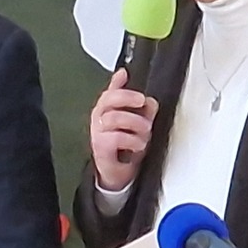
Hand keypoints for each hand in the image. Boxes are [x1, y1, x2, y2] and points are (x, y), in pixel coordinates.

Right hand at [90, 68, 158, 192]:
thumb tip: (149, 101)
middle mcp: (99, 119)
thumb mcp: (138, 124)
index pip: (110, 91)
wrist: (118, 173)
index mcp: (107, 110)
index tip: (125, 74)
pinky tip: (138, 145)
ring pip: (115, 118)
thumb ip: (143, 109)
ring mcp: (98, 133)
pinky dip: (132, 140)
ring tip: (144, 133)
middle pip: (109, 99)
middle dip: (128, 97)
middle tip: (141, 101)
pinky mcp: (100, 147)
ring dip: (136, 124)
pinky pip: (116, 137)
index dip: (116, 81)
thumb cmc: (126, 147)